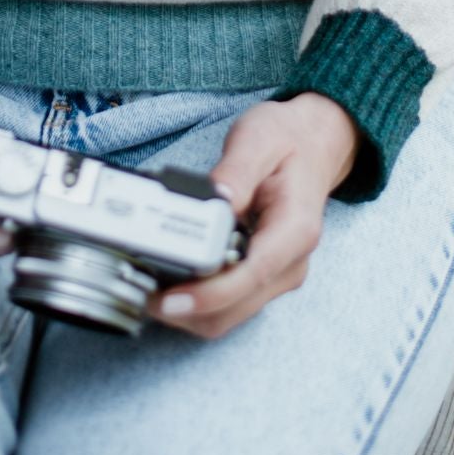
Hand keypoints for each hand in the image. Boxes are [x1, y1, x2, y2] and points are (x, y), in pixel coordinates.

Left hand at [148, 92, 360, 338]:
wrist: (313, 144)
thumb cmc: (287, 140)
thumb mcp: (259, 140)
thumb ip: (235, 171)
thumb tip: (213, 199)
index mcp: (294, 230)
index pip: (251, 275)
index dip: (208, 295)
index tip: (170, 299)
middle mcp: (290, 263)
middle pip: (234, 307)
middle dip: (187, 308)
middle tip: (140, 291)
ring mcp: (277, 275)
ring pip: (228, 314)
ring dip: (187, 310)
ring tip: (145, 287)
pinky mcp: (262, 277)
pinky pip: (227, 303)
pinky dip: (195, 300)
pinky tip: (167, 280)